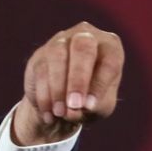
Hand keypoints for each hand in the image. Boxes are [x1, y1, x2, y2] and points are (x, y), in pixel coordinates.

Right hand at [13, 22, 123, 145]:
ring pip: (58, 57)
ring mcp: (61, 41)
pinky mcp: (40, 53)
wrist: (66, 102)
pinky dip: (44, 94)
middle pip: (83, 49)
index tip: (89, 107)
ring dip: (58, 89)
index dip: (99, 84)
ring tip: (61, 113)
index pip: (110, 62)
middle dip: (77, 80)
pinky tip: (49, 113)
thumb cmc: (93, 99)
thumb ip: (94, 106)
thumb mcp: (101, 106)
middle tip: (74, 106)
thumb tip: (77, 109)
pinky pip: (41, 70)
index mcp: (110, 47)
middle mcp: (86, 36)